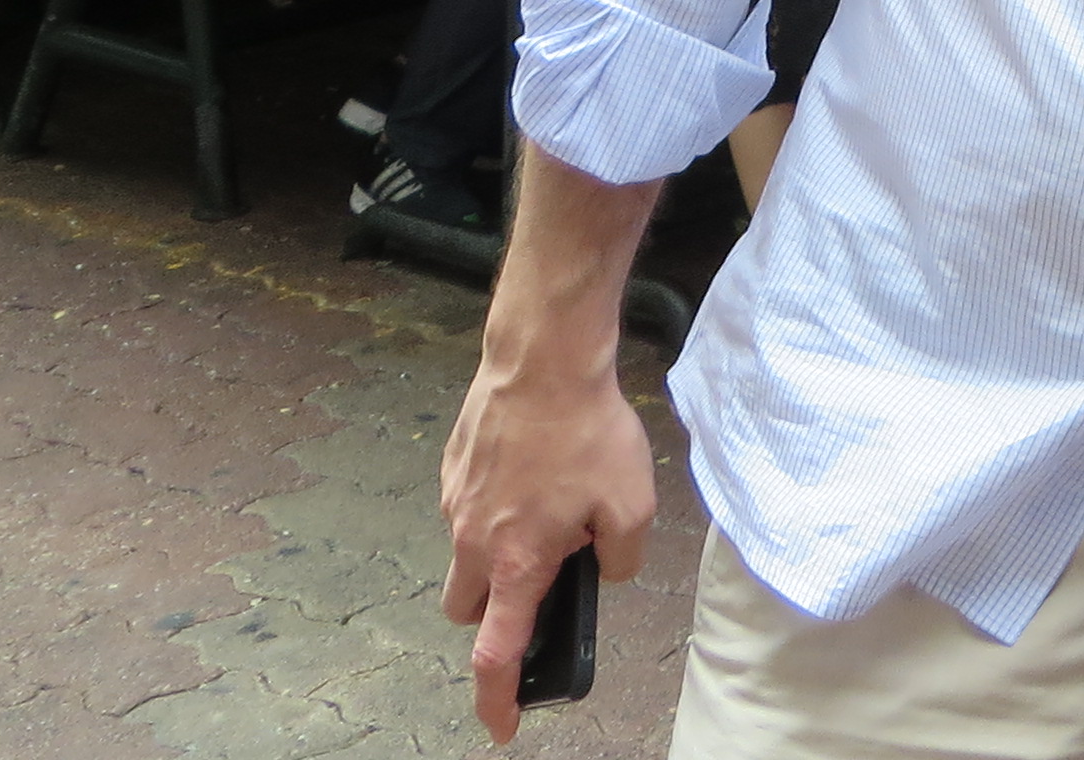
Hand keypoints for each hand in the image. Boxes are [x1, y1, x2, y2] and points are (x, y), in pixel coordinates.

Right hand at [440, 354, 652, 744]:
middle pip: (469, 610)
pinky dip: (496, 504)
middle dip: (496, 611)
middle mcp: (473, 541)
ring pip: (467, 554)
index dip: (497, 698)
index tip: (503, 724)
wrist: (541, 360)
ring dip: (499, 550)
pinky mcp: (452, 468)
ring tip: (550, 506)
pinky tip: (535, 467)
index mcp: (516, 563)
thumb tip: (605, 569)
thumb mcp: (631, 505)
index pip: (496, 654)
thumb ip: (620, 557)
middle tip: (541, 578)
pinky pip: (469, 506)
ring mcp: (455, 503)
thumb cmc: (586, 431)